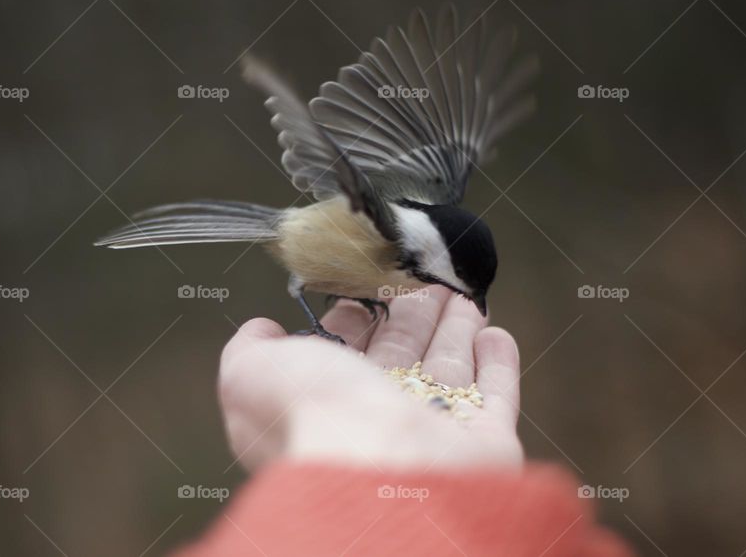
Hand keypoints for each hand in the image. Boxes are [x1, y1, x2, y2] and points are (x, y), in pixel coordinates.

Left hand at [218, 286, 522, 470]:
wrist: (384, 467)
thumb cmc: (314, 416)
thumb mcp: (252, 373)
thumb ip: (248, 350)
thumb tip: (261, 330)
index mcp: (327, 410)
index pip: (346, 356)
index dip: (357, 319)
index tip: (369, 287)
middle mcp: (379, 425)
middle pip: (402, 358)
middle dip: (414, 317)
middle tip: (428, 279)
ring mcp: (435, 436)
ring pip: (448, 372)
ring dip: (455, 329)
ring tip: (462, 293)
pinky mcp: (486, 445)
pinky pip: (495, 397)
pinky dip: (497, 363)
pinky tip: (493, 331)